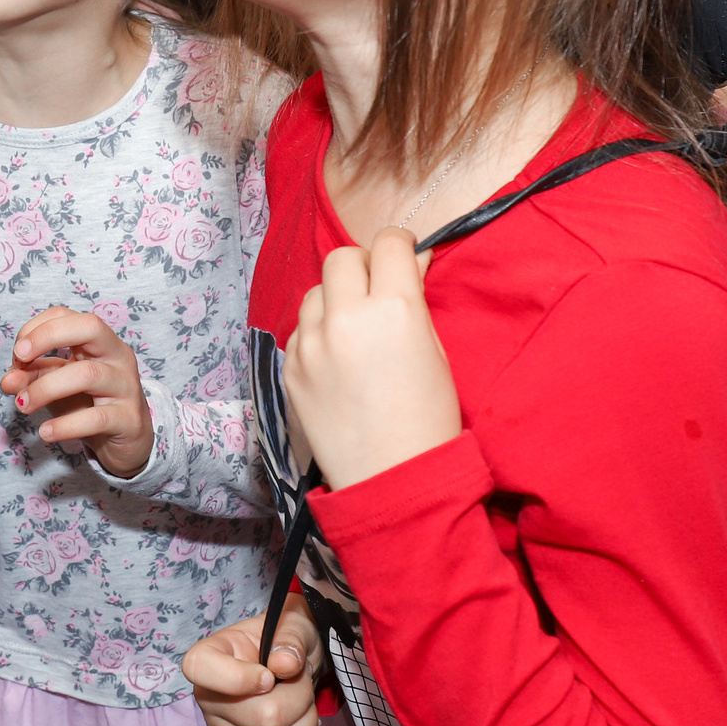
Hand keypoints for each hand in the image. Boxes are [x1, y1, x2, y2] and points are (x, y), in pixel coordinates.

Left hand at [2, 306, 153, 478]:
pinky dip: (65, 425)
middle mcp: (117, 356)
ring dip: (45, 388)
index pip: (65, 315)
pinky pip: (96, 418)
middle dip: (48, 337)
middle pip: (90, 327)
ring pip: (87, 374)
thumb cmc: (89, 405)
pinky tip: (45, 432)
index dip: (35, 329)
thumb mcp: (56, 386)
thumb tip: (7, 380)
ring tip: (23, 405)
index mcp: (98, 341)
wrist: (127, 442)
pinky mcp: (128, 419)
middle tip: (19, 359)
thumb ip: (31, 378)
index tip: (17, 355)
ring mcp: (126, 386)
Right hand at [183, 609, 322, 725]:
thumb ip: (290, 639)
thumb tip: (285, 664)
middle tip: (302, 683)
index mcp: (209, 655)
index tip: (269, 676)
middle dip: (299, 700)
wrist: (288, 667)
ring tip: (305, 704)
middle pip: (262, 717)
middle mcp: (206, 696)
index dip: (239, 677)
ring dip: (306, 725)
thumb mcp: (292, 627)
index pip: (200, 669)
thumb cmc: (284, 643)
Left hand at [281, 230, 457, 490]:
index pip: (389, 244)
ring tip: (354, 328)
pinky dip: (318, 332)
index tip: (404, 257)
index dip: (400, 246)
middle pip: (342, 257)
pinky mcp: (290, 367)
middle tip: (377, 291)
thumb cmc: (428, 421)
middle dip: (363, 266)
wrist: (392, 481)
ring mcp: (311, 343)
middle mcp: (347, 318)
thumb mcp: (436, 353)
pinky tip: (337, 358)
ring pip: (316, 290)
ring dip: (336, 297)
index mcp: (395, 310)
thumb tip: (410, 262)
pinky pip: (301, 328)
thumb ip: (415, 302)